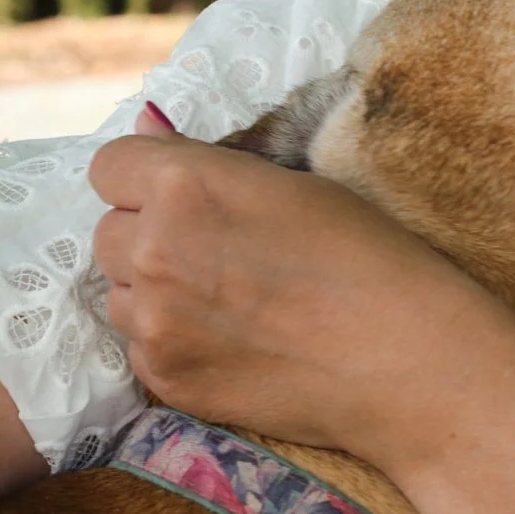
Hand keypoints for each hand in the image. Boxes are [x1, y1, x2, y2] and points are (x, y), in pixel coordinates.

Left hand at [89, 111, 477, 458]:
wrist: (407, 362)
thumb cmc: (369, 258)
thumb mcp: (293, 185)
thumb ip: (203, 163)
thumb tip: (144, 134)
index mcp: (185, 184)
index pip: (110, 168)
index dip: (148, 180)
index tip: (186, 199)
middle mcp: (153, 249)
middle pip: (107, 232)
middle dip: (149, 237)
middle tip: (219, 256)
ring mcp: (154, 322)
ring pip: (120, 294)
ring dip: (155, 293)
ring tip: (230, 305)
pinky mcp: (165, 379)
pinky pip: (141, 349)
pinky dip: (174, 344)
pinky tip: (236, 345)